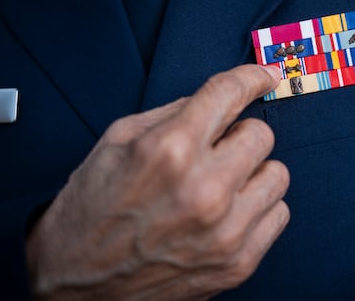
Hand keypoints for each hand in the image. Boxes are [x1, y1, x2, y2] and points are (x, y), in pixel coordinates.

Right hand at [26, 64, 287, 300]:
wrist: (75, 288)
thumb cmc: (91, 211)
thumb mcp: (117, 143)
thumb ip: (173, 114)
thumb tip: (219, 100)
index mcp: (170, 150)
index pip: (229, 94)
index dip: (252, 77)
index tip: (265, 75)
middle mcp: (204, 190)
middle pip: (262, 134)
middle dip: (239, 134)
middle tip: (217, 149)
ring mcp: (226, 231)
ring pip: (278, 174)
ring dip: (253, 173)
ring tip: (223, 184)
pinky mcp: (238, 263)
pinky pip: (279, 214)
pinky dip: (258, 208)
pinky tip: (230, 212)